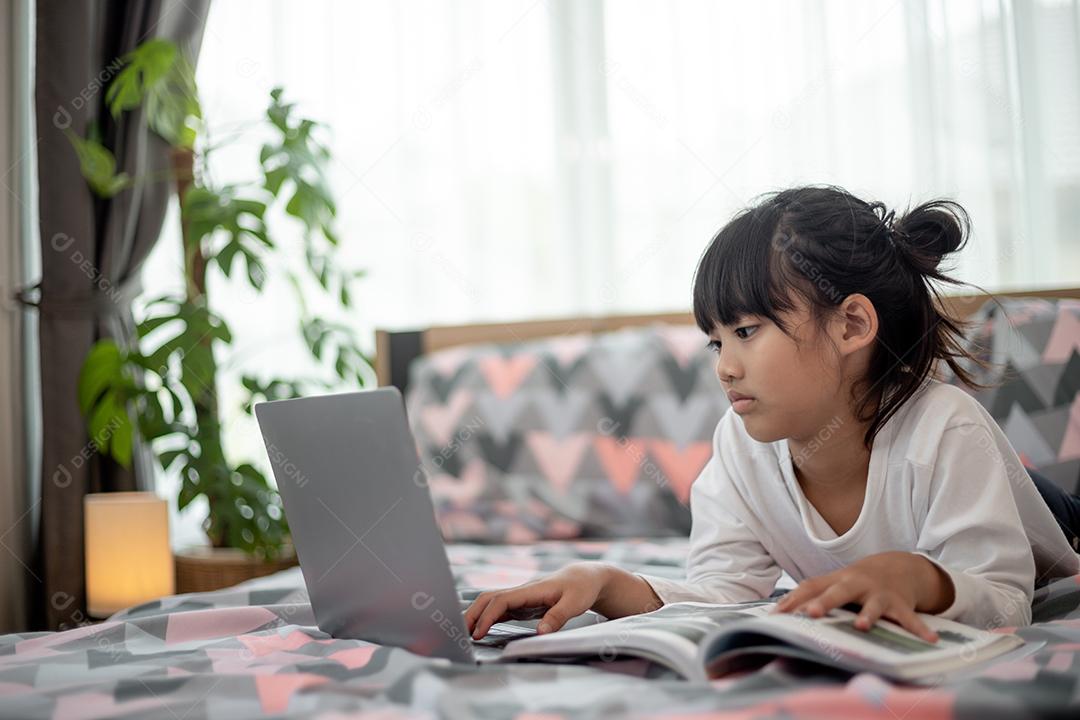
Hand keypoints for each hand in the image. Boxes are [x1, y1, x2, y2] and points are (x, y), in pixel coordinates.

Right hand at [465, 561, 611, 638]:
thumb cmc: (580, 588)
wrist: (584, 577)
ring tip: (464, 634)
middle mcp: (521, 591)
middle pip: (489, 598)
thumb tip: (541, 632)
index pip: (501, 600)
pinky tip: (479, 630)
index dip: (487, 616)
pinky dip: (486, 618)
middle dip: (472, 614)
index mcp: (531, 589)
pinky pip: (499, 609)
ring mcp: (520, 597)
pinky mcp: (522, 604)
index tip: (478, 633)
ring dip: (476, 615)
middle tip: (461, 635)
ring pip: (491, 602)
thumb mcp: (575, 603)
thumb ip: (557, 617)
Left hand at [769, 551, 954, 642]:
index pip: (811, 588)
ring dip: (868, 615)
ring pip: (873, 605)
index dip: (793, 600)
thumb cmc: (856, 581)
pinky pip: (910, 618)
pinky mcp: (900, 604)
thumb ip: (809, 596)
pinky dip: (920, 629)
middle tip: (811, 613)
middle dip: (824, 602)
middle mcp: (856, 585)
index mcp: (836, 581)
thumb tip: (776, 612)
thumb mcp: (834, 584)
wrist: (897, 566)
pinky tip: (930, 640)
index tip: (777, 615)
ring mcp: (879, 594)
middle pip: (838, 592)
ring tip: (862, 626)